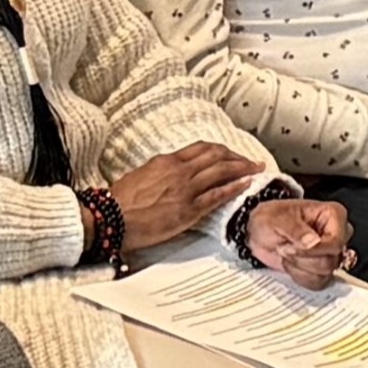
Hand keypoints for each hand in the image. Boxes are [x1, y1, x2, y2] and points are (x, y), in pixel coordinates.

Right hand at [108, 141, 266, 254]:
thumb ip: (159, 172)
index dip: (220, 150)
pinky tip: (246, 184)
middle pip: (216, 156)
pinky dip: (235, 187)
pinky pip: (218, 195)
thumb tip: (169, 174)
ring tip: (256, 169)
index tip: (230, 153)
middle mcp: (180, 171)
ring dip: (243, 168)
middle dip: (237, 157)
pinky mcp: (189, 209)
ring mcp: (186, 189)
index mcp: (167, 162)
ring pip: (222, 171)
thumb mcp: (140, 176)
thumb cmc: (119, 202)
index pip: (201, 149)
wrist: (110, 218)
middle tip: (250, 161)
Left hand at [241, 195, 357, 286]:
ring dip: (299, 268)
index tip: (291, 247)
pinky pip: (318, 283)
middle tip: (285, 248)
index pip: (335, 242)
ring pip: (324, 274)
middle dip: (302, 259)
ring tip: (287, 254)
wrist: (259, 233)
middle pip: (330, 261)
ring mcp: (330, 253)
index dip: (314, 250)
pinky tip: (290, 264)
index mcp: (333, 215)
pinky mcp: (322, 269)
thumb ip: (295, 229)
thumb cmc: (271, 218)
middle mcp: (337, 235)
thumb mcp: (277, 218)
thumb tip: (313, 242)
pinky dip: (299, 277)